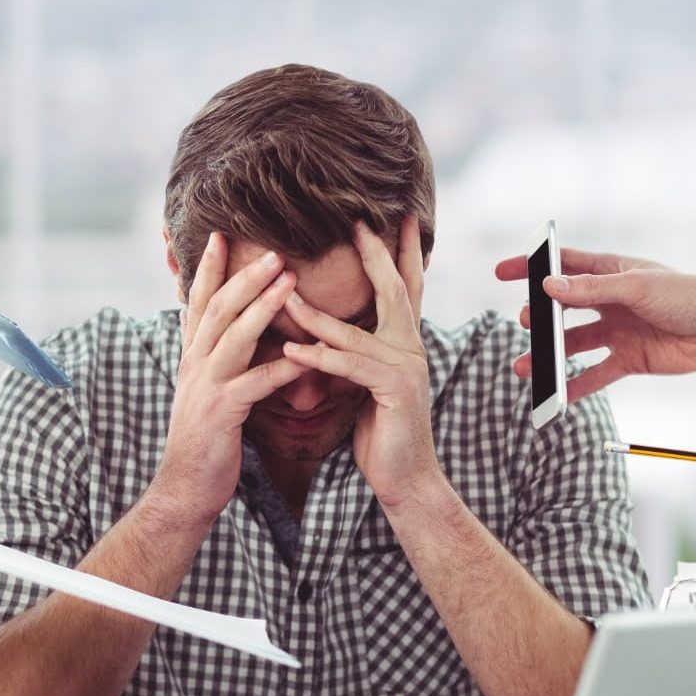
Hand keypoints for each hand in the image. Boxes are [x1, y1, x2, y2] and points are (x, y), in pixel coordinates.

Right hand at [153, 234, 308, 523]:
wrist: (184, 489)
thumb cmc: (205, 442)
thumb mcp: (209, 393)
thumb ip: (222, 363)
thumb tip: (239, 337)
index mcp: (192, 357)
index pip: (199, 303)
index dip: (209, 269)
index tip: (221, 235)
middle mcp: (194, 365)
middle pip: (218, 309)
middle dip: (244, 275)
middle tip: (274, 249)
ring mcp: (205, 387)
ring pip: (233, 336)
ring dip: (262, 306)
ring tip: (289, 281)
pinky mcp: (221, 413)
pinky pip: (256, 383)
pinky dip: (283, 367)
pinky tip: (308, 356)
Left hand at [282, 216, 439, 509]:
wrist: (406, 479)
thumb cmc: (382, 433)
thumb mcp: (366, 385)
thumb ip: (356, 355)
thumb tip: (329, 332)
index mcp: (405, 343)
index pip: (404, 287)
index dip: (400, 251)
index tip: (396, 217)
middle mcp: (411, 348)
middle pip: (394, 290)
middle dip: (375, 254)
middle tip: (357, 221)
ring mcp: (407, 368)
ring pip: (355, 331)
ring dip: (315, 313)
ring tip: (284, 293)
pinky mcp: (394, 391)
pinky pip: (349, 366)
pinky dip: (319, 358)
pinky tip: (291, 351)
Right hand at [495, 247, 695, 401]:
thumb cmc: (688, 296)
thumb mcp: (637, 287)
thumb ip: (591, 289)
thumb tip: (549, 288)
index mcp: (611, 272)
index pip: (563, 265)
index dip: (532, 267)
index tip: (502, 272)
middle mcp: (610, 301)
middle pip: (563, 308)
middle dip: (539, 317)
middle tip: (526, 323)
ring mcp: (618, 331)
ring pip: (573, 345)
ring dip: (549, 356)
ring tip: (525, 367)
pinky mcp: (629, 359)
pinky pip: (595, 375)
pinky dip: (575, 386)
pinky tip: (555, 396)